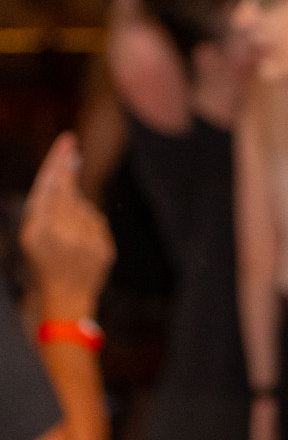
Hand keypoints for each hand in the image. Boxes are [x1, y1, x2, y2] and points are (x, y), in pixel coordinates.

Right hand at [18, 135, 113, 318]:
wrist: (67, 296)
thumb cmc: (42, 262)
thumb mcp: (30, 236)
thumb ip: (42, 208)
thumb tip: (66, 181)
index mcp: (39, 230)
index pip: (50, 188)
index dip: (59, 163)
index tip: (68, 142)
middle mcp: (64, 233)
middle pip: (69, 191)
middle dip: (68, 169)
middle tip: (71, 144)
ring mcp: (87, 242)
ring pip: (84, 206)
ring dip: (76, 207)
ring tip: (65, 227)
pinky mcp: (104, 248)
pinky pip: (98, 222)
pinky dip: (89, 223)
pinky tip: (80, 238)